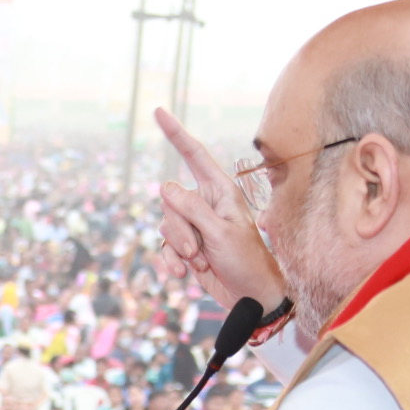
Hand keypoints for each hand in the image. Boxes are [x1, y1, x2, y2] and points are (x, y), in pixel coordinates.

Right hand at [153, 108, 288, 310]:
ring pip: (166, 225)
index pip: (194, 155)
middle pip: (171, 201)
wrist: (250, 297)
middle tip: (198, 250)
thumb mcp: (221, 233)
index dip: (176, 134)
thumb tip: (165, 186)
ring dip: (179, 248)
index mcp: (220, 191)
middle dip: (179, 229)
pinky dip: (172, 262)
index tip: (159, 111)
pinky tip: (183, 275)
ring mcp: (194, 226)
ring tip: (200, 262)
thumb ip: (192, 209)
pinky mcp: (186, 248)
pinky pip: (165, 247)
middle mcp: (205, 204)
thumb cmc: (246, 262)